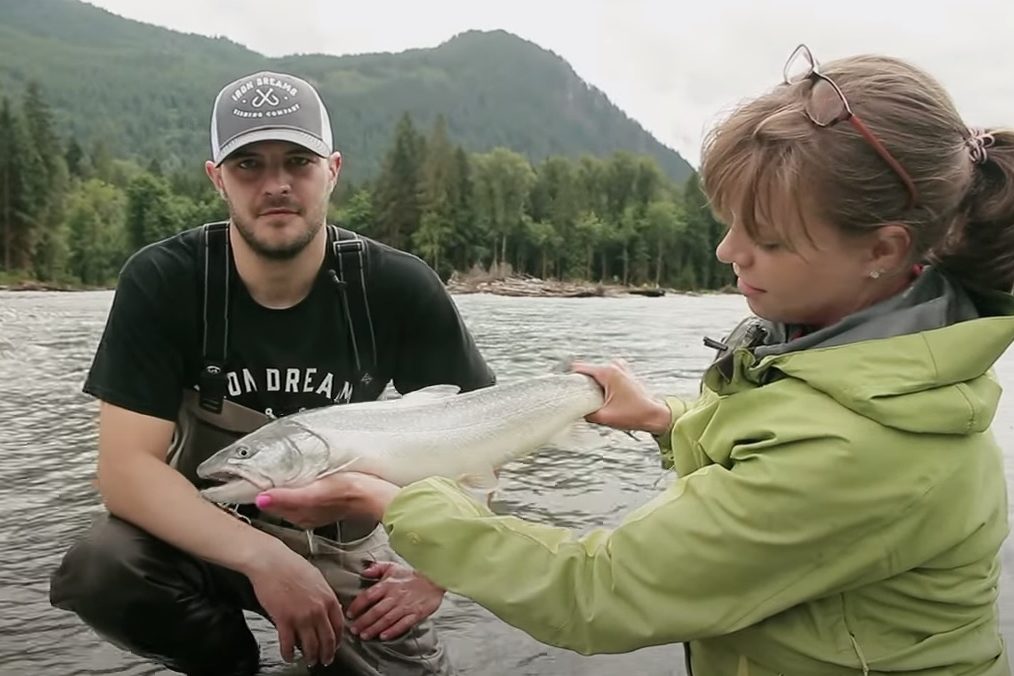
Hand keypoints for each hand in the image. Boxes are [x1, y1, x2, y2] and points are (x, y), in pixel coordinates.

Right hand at [244, 544, 344, 666]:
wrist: (271, 562)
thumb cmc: (292, 566)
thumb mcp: (317, 578)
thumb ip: (325, 595)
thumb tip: (332, 607)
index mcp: (328, 598)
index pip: (339, 627)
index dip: (337, 641)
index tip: (335, 646)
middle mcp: (318, 610)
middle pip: (327, 640)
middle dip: (327, 654)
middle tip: (325, 660)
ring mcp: (301, 617)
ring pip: (310, 646)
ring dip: (310, 657)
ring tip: (309, 661)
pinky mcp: (284, 621)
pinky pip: (288, 645)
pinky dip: (289, 654)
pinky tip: (288, 656)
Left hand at [256, 472, 400, 527]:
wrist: (378, 496)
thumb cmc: (352, 492)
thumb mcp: (316, 492)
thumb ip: (288, 497)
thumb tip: (262, 499)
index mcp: (299, 515)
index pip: (270, 504)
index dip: (261, 491)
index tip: (251, 479)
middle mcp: (305, 515)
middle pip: (279, 501)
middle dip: (270, 489)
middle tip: (262, 471)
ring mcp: (315, 509)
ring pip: (291, 498)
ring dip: (284, 487)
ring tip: (279, 472)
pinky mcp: (326, 503)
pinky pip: (304, 496)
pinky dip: (299, 488)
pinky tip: (303, 478)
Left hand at [347, 561, 444, 640]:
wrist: (435, 578)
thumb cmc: (412, 575)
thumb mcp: (393, 567)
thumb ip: (377, 568)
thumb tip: (363, 571)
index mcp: (388, 584)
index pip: (368, 596)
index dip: (357, 605)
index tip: (349, 614)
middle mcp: (395, 596)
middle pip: (376, 611)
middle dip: (363, 622)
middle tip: (354, 630)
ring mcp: (406, 606)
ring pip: (387, 619)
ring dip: (374, 628)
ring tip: (364, 636)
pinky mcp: (416, 613)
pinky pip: (403, 624)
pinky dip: (393, 631)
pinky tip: (384, 636)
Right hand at [572, 360, 671, 435]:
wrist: (656, 416)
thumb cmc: (635, 415)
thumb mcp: (604, 418)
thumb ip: (585, 414)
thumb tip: (573, 412)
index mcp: (608, 372)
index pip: (579, 368)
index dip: (570, 379)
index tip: (567, 390)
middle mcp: (614, 366)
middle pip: (588, 371)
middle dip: (583, 384)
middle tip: (582, 400)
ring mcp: (621, 368)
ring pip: (597, 374)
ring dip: (593, 385)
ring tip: (595, 400)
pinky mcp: (625, 374)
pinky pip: (606, 375)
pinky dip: (602, 385)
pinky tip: (604, 398)